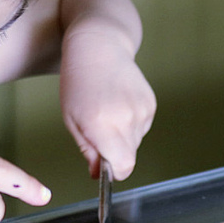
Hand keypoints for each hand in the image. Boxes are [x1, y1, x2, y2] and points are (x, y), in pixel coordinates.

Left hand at [59, 34, 155, 180]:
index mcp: (102, 125)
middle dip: (114, 153)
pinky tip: (118, 106)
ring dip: (122, 137)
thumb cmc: (78, 83)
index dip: (114, 172)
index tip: (105, 170)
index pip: (122, 166)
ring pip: (135, 142)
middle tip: (98, 132)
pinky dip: (131, 124)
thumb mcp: (72, 120)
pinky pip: (142, 128)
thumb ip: (88, 150)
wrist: (99, 48)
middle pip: (128, 157)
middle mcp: (126, 119)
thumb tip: (98, 174)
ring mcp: (142, 111)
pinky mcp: (151, 104)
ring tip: (107, 113)